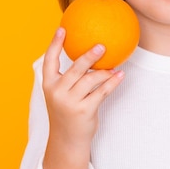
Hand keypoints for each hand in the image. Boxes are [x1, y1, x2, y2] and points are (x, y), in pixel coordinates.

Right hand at [41, 27, 123, 168]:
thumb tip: (86, 52)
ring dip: (105, 71)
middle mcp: (57, 92)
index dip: (55, 43)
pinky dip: (112, 82)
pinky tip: (120, 75)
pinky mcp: (84, 110)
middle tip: (102, 45)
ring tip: (115, 65)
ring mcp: (70, 102)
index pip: (49, 60)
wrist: (66, 139)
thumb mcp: (61, 94)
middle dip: (89, 56)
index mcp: (48, 84)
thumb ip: (69, 77)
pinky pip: (102, 92)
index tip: (62, 28)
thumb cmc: (66, 111)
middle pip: (75, 68)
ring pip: (91, 79)